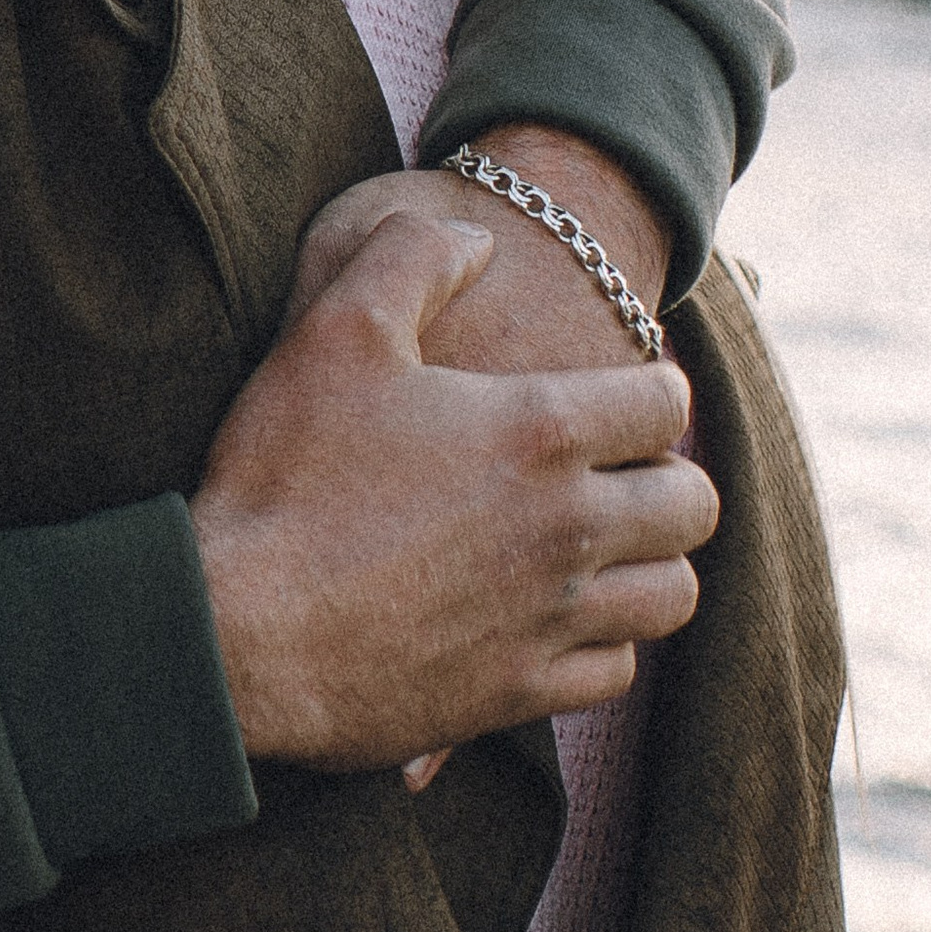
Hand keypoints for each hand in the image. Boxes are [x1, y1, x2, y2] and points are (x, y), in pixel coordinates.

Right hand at [283, 132, 678, 776]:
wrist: (238, 635)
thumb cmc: (283, 477)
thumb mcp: (334, 331)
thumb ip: (412, 260)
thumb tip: (475, 238)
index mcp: (540, 433)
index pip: (666, 404)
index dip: (654, 389)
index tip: (626, 394)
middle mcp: (568, 530)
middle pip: (692, 505)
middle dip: (669, 478)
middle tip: (623, 472)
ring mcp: (550, 619)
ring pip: (670, 595)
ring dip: (651, 565)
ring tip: (606, 548)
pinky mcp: (519, 693)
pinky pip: (613, 671)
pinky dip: (601, 643)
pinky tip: (557, 620)